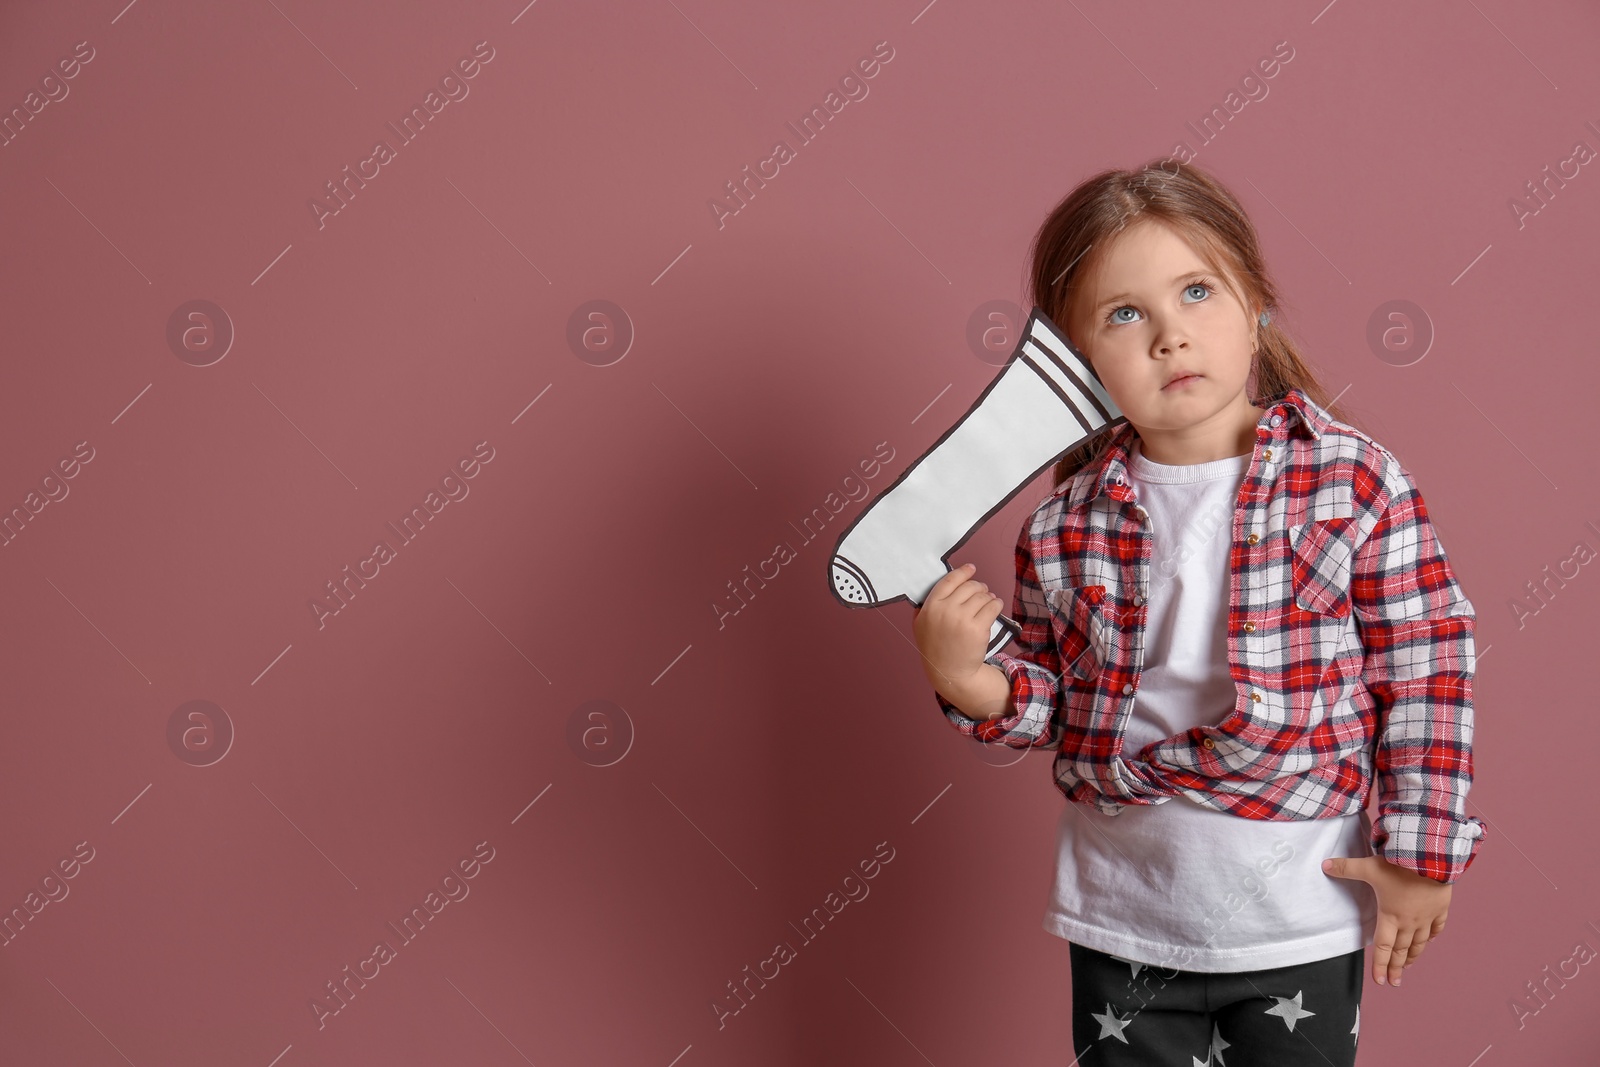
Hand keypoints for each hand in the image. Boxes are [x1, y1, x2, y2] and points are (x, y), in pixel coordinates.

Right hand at [911, 563, 1003, 696]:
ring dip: (988, 596)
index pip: (949, 580)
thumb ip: (924, 606)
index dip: (962, 572)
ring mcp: (962, 619)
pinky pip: (993, 605)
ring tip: (988, 601)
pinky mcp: (978, 628)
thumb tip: (937, 587)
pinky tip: (995, 606)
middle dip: (978, 587)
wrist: (950, 672)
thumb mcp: (920, 625)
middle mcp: (945, 610)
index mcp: (930, 607)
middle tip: (981, 592)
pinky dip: (996, 603)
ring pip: (982, 595)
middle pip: (969, 586)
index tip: (971, 568)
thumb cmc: (935, 648)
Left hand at [1321, 854, 1450, 986]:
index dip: (1380, 964)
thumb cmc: (1400, 865)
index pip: (1383, 946)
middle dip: (1396, 967)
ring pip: (1420, 942)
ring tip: (1409, 966)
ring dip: (1413, 955)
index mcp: (1390, 915)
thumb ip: (1345, 868)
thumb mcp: (1369, 866)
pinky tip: (1429, 942)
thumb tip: (1324, 865)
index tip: (1380, 980)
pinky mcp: (1440, 908)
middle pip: (1401, 949)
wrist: (1432, 858)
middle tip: (1394, 982)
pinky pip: (1437, 927)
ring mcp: (1427, 916)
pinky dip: (1432, 936)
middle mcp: (1409, 921)